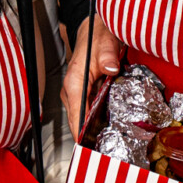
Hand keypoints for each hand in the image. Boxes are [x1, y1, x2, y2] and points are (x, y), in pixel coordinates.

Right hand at [61, 15, 122, 139]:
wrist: (93, 30)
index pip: (76, 115)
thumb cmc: (96, 37)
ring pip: (82, 119)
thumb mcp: (105, 44)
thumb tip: (111, 68)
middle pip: (78, 122)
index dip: (82, 134)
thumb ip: (108, 56)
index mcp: (74, 82)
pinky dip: (96, 121)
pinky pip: (87, 113)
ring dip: (94, 130)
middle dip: (90, 137)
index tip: (89, 149)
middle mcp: (72, 91)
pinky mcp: (82, 94)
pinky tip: (109, 128)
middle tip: (108, 151)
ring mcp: (76, 94)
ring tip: (110, 145)